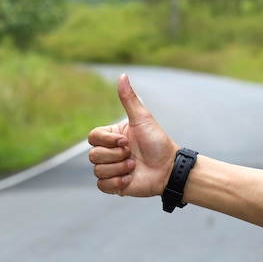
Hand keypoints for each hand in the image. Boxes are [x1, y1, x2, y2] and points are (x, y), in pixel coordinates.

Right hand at [88, 74, 178, 196]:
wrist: (169, 168)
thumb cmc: (158, 142)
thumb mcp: (142, 119)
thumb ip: (129, 99)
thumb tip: (122, 75)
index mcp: (112, 137)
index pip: (92, 137)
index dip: (107, 141)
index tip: (126, 142)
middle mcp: (109, 153)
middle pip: (93, 155)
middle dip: (115, 156)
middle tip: (132, 155)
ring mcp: (111, 170)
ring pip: (97, 171)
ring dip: (119, 168)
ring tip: (134, 167)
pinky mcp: (115, 186)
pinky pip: (102, 185)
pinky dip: (117, 182)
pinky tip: (131, 178)